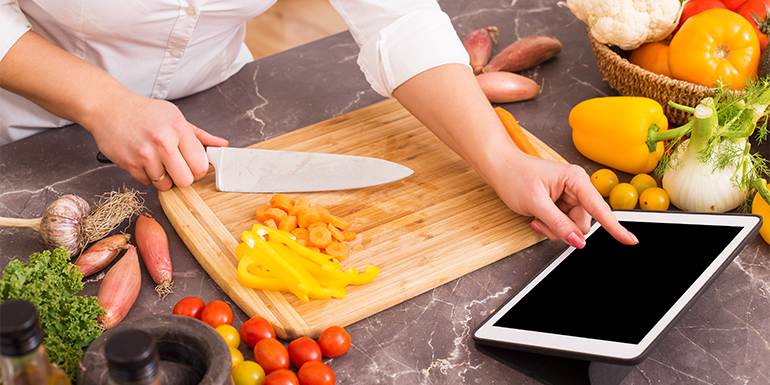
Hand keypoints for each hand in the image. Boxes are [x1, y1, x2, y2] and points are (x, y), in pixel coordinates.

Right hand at [87, 91, 227, 190]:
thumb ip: (200, 135)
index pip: (200, 165)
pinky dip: (147, 176)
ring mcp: (145, 154)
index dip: (198, 169)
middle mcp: (163, 142)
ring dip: (163, 177)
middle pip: (186, 180)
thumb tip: (222, 145)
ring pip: (165, 185)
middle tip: (177, 168)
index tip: (193, 166)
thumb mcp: (176, 117)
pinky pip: (147, 183)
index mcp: (178, 129)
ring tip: (157, 160)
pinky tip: (143, 160)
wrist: (109, 108)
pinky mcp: (129, 164)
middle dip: (183, 178)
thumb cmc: (145, 112)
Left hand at [390, 63, 635, 246]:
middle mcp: (577, 187)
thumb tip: (578, 241)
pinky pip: (564, 225)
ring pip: (572, 227)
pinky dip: (550, 226)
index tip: (630, 241)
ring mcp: (570, 197)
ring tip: (535, 217)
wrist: (499, 167)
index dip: (615, 227)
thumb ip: (558, 223)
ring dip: (554, 229)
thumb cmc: (514, 176)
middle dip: (563, 229)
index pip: (599, 208)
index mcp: (576, 180)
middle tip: (539, 222)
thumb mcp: (535, 203)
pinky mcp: (562, 204)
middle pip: (583, 223)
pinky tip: (536, 217)